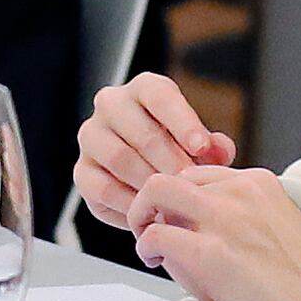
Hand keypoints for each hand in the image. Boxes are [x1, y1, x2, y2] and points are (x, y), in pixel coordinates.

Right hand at [73, 70, 233, 231]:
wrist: (151, 175)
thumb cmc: (180, 152)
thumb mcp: (201, 145)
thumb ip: (213, 146)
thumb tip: (218, 150)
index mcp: (144, 89)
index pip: (160, 97)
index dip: (183, 122)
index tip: (202, 148)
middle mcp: (111, 105)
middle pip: (140, 131)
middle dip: (169, 161)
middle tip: (189, 184)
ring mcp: (92, 136)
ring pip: (118, 158)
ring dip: (148, 182)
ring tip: (172, 200)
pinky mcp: (82, 171)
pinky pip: (101, 187)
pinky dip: (127, 202)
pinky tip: (149, 211)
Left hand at [127, 162, 300, 300]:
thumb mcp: (280, 229)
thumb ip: (247, 220)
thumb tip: (213, 231)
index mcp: (259, 184)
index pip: (200, 173)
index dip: (181, 197)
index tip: (177, 218)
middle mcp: (239, 192)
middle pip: (173, 176)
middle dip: (153, 200)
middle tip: (152, 227)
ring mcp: (223, 219)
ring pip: (156, 192)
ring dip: (143, 217)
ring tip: (150, 244)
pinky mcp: (210, 252)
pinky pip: (157, 234)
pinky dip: (146, 246)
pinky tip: (156, 261)